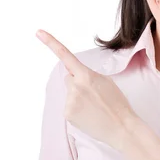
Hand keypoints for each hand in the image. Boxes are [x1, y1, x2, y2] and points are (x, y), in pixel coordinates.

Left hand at [36, 29, 136, 149]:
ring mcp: (69, 101)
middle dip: (78, 82)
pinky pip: (69, 105)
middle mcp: (75, 86)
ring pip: (70, 92)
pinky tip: (89, 114)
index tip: (38, 32)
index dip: (51, 43)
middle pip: (70, 78)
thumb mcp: (106, 81)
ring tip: (94, 106)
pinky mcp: (67, 114)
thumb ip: (88, 75)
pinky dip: (77, 108)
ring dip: (78, 96)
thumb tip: (75, 76)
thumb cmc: (117, 103)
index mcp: (86, 75)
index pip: (66, 56)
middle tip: (94, 94)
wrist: (121, 127)